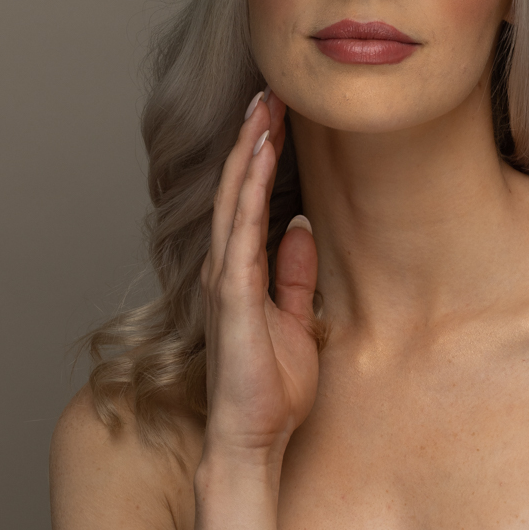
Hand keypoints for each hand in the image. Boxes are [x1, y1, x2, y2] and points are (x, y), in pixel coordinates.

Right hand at [198, 91, 319, 482]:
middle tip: (267, 91)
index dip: (259, 156)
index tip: (275, 115)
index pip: (247, 200)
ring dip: (248, 151)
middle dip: (251, 138)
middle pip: (235, 188)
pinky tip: (258, 156)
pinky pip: (241, 229)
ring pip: (233, 198)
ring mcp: (225, 278)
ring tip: (263, 109)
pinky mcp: (233, 293)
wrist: (253, 438)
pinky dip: (248, 188)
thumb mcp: (296, 318)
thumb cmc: (271, 387)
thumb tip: (303, 226)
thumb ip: (295, 273)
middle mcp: (226, 268)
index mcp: (240, 272)